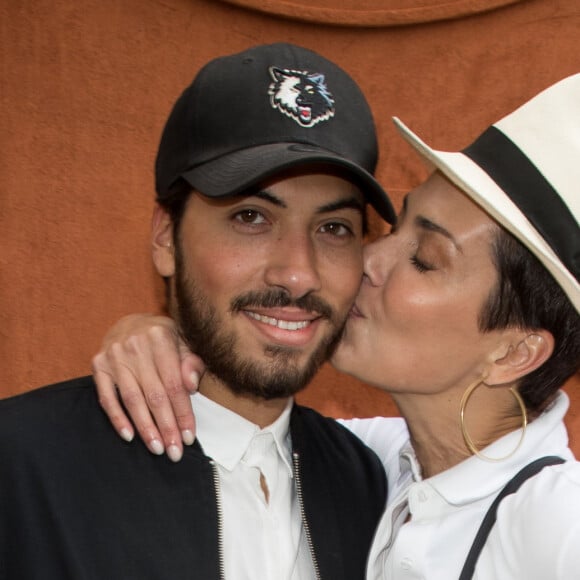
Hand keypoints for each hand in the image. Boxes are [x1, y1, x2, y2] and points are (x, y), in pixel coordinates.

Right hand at [92, 313, 203, 461]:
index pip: (174, 384)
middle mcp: (135, 345)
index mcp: (160, 337)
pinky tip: (129, 436)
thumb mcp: (183, 342)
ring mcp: (114, 356)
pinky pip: (107, 397)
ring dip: (145, 428)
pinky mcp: (98, 365)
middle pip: (154, 395)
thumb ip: (191, 362)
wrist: (131, 322)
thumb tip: (191, 386)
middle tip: (174, 452)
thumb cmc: (163, 338)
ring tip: (157, 448)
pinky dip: (117, 419)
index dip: (182, 412)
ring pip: (132, 400)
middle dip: (166, 426)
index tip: (189, 436)